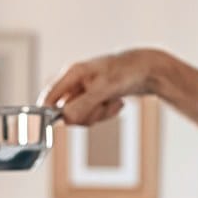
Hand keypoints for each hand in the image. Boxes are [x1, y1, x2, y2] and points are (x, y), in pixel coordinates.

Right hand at [37, 48, 157, 125]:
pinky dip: (107, 113)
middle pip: (66, 112)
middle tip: (102, 105)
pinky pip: (94, 116)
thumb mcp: (105, 89)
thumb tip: (65, 118)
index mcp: (73, 73)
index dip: (48, 114)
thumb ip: (84, 104)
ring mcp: (85, 91)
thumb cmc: (127, 72)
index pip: (49, 97)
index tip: (54, 128)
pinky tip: (117, 102)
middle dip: (86, 114)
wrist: (149, 70)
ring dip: (99, 114)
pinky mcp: (95, 99)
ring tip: (113, 101)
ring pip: (81, 116)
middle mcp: (75, 82)